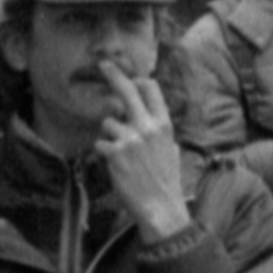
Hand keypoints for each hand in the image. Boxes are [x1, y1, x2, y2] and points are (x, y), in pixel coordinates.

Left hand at [97, 70, 188, 240]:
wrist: (161, 208)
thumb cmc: (167, 181)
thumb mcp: (171, 150)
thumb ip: (159, 132)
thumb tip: (150, 121)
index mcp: (164, 124)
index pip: (152, 89)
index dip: (139, 82)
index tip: (132, 79)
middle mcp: (148, 127)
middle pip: (127, 91)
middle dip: (114, 75)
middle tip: (104, 64)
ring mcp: (130, 139)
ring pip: (108, 123)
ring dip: (109, 136)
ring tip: (122, 156)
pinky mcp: (115, 153)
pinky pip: (100, 143)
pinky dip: (104, 153)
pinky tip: (116, 166)